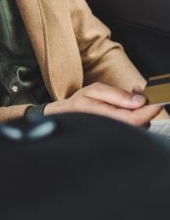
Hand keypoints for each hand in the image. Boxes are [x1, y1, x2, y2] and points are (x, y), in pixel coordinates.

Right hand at [43, 82, 161, 125]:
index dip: (150, 108)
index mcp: (108, 120)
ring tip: (130, 94)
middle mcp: (116, 131)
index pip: (138, 119)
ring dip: (140, 109)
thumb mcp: (95, 91)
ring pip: (140, 124)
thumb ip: (117, 95)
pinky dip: (136, 113)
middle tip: (137, 89)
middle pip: (143, 122)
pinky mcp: (120, 134)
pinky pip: (135, 125)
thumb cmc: (78, 104)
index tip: (158, 97)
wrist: (66, 116)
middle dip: (145, 105)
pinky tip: (128, 104)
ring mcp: (118, 134)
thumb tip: (139, 99)